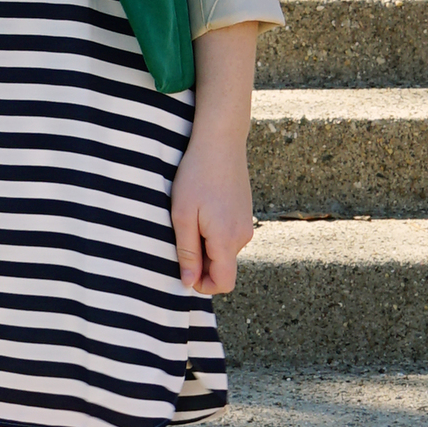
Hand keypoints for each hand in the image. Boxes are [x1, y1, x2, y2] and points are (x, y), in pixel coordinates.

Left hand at [172, 122, 255, 294]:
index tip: (184, 268)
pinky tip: (202, 208)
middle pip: (223, 267)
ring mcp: (246, 224)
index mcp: (226, 240)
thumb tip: (189, 283)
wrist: (220, 141)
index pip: (223, 283)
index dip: (203, 285)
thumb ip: (187, 252)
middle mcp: (242, 236)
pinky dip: (214, 232)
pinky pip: (229, 235)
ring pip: (225, 251)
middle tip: (181, 234)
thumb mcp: (182, 215)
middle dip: (201, 262)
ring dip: (206, 245)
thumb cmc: (196, 176)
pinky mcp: (245, 213)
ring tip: (190, 217)